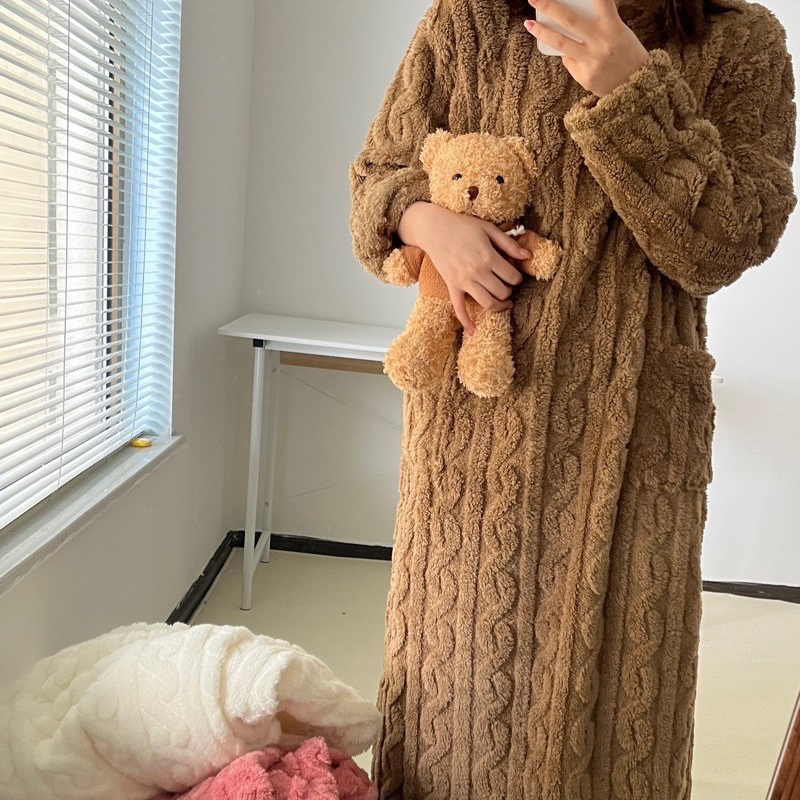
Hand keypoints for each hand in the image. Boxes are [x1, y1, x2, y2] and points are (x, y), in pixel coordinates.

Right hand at [398, 202, 529, 333]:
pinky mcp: (452, 286)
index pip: (512, 277)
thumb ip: (509, 244)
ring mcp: (464, 282)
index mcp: (488, 257)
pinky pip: (459, 309)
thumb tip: (527, 256)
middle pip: (502, 292)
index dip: (518, 278)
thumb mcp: (489, 229)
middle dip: (509, 291)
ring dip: (499, 306)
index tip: (515, 275)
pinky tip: (474, 331)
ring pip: (487, 303)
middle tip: (508, 285)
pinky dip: (466, 322)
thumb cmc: (462, 226)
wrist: (434, 228)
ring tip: (504, 303)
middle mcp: (477, 272)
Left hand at [524, 0, 649, 96]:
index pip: (601, 1)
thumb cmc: (626, 53)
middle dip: (549, 6)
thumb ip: (598, 24)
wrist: (635, 88)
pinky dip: (569, 55)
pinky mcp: (584, 77)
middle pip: (570, 20)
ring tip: (529, 23)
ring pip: (560, 43)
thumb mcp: (619, 32)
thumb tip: (568, 19)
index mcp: (614, 27)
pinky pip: (569, 61)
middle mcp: (601, 43)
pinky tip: (575, 56)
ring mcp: (591, 61)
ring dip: (542, 32)